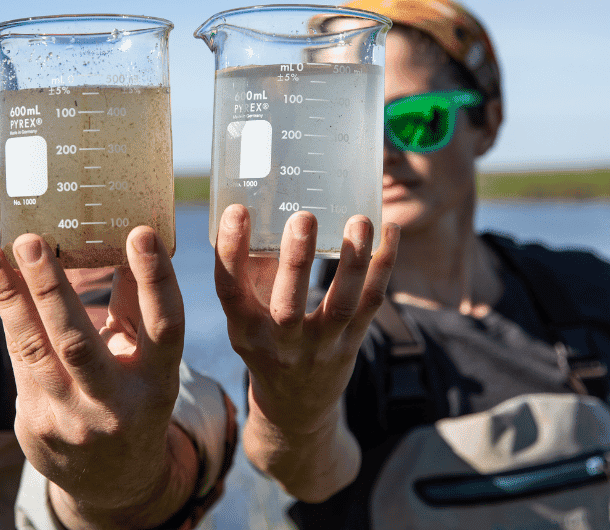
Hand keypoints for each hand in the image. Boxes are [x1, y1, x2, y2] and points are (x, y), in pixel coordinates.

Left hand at [0, 228, 197, 528]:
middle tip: (30, 241)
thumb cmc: (133, 397)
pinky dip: (8, 313)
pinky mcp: (35, 424)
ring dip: (7, 296)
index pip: (164, 326)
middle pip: (78, 342)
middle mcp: (115, 404)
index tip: (141, 233)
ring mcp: (70, 418)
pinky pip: (19, 357)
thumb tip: (124, 239)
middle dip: (50, 288)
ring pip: (33, 349)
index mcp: (158, 381)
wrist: (113, 481)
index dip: (155, 279)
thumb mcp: (149, 360)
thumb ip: (137, 305)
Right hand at [214, 205, 398, 499]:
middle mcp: (279, 342)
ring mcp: (320, 347)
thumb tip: (259, 210)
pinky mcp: (352, 343)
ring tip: (359, 220)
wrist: (295, 408)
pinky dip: (383, 267)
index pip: (229, 289)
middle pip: (288, 304)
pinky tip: (390, 232)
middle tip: (303, 216)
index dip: (231, 250)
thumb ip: (251, 272)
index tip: (237, 210)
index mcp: (243, 329)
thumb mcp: (245, 318)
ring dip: (353, 262)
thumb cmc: (266, 344)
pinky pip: (371, 304)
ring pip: (341, 305)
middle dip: (296, 261)